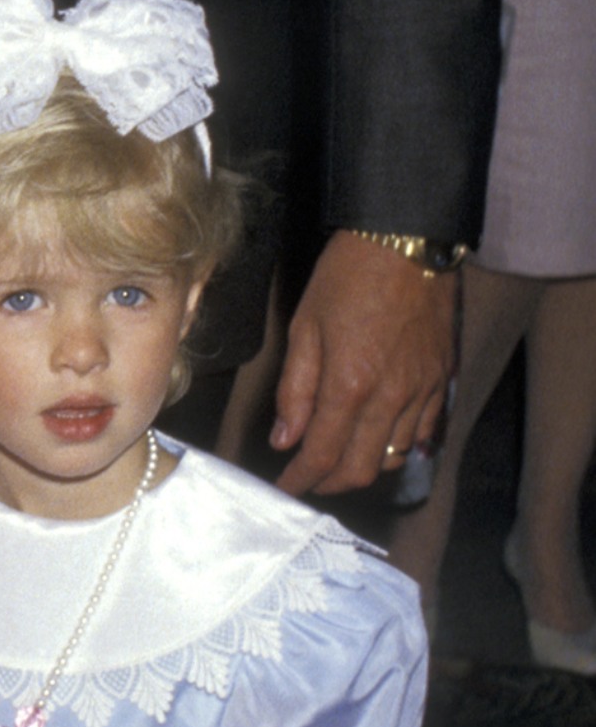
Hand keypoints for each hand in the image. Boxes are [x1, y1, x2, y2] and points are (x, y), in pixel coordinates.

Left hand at [271, 230, 457, 495]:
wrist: (408, 237)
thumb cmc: (348, 276)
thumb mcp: (304, 329)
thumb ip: (294, 392)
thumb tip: (284, 440)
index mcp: (349, 386)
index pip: (321, 456)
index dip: (299, 481)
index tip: (284, 489)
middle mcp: (390, 398)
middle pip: (360, 470)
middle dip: (329, 484)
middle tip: (308, 478)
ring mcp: (422, 391)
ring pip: (393, 458)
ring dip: (363, 467)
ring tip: (340, 458)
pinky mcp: (443, 380)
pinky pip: (423, 435)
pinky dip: (398, 448)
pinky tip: (380, 440)